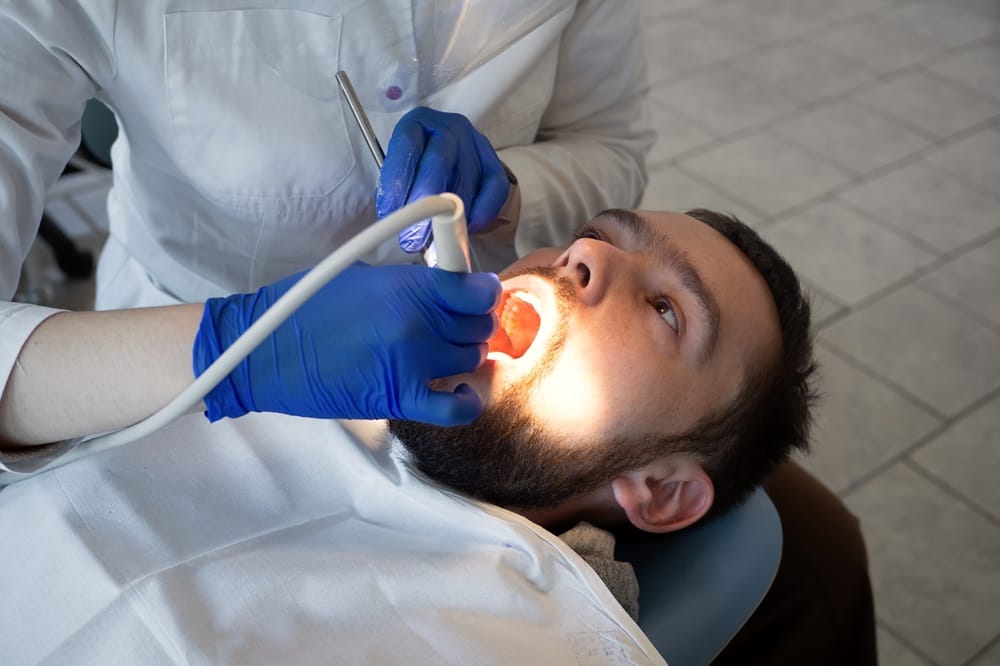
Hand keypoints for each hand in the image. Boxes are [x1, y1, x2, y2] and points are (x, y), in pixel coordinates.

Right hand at [193, 263, 500, 424]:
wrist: (264, 352)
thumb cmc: (304, 307)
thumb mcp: (362, 275)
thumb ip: (410, 282)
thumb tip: (448, 289)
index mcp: (407, 286)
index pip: (478, 291)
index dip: (485, 293)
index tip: (478, 295)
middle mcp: (416, 323)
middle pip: (478, 326)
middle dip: (473, 323)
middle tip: (455, 324)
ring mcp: (410, 363)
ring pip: (471, 359)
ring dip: (463, 355)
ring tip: (443, 351)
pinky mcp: (398, 399)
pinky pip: (457, 407)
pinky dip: (467, 400)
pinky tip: (459, 390)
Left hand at [376, 107, 510, 252]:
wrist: (452, 158)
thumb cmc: (418, 167)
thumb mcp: (399, 170)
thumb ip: (395, 191)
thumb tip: (395, 221)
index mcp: (417, 123)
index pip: (406, 146)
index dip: (397, 182)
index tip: (391, 213)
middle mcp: (448, 129)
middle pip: (438, 163)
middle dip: (423, 205)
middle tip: (414, 237)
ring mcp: (474, 144)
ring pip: (465, 181)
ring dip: (450, 216)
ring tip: (436, 240)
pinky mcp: (494, 164)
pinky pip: (494, 190)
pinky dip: (481, 213)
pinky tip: (467, 228)